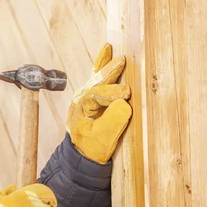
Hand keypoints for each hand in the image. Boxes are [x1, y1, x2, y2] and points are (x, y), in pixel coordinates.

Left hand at [66, 43, 131, 163]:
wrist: (82, 157)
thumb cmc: (92, 150)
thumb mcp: (102, 141)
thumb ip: (112, 123)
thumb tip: (124, 104)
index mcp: (80, 110)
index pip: (94, 96)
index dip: (110, 93)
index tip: (126, 94)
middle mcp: (80, 101)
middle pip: (94, 82)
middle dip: (108, 73)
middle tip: (121, 62)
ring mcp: (85, 98)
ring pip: (95, 78)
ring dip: (106, 65)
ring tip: (114, 52)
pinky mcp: (92, 97)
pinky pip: (96, 77)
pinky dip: (102, 64)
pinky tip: (106, 49)